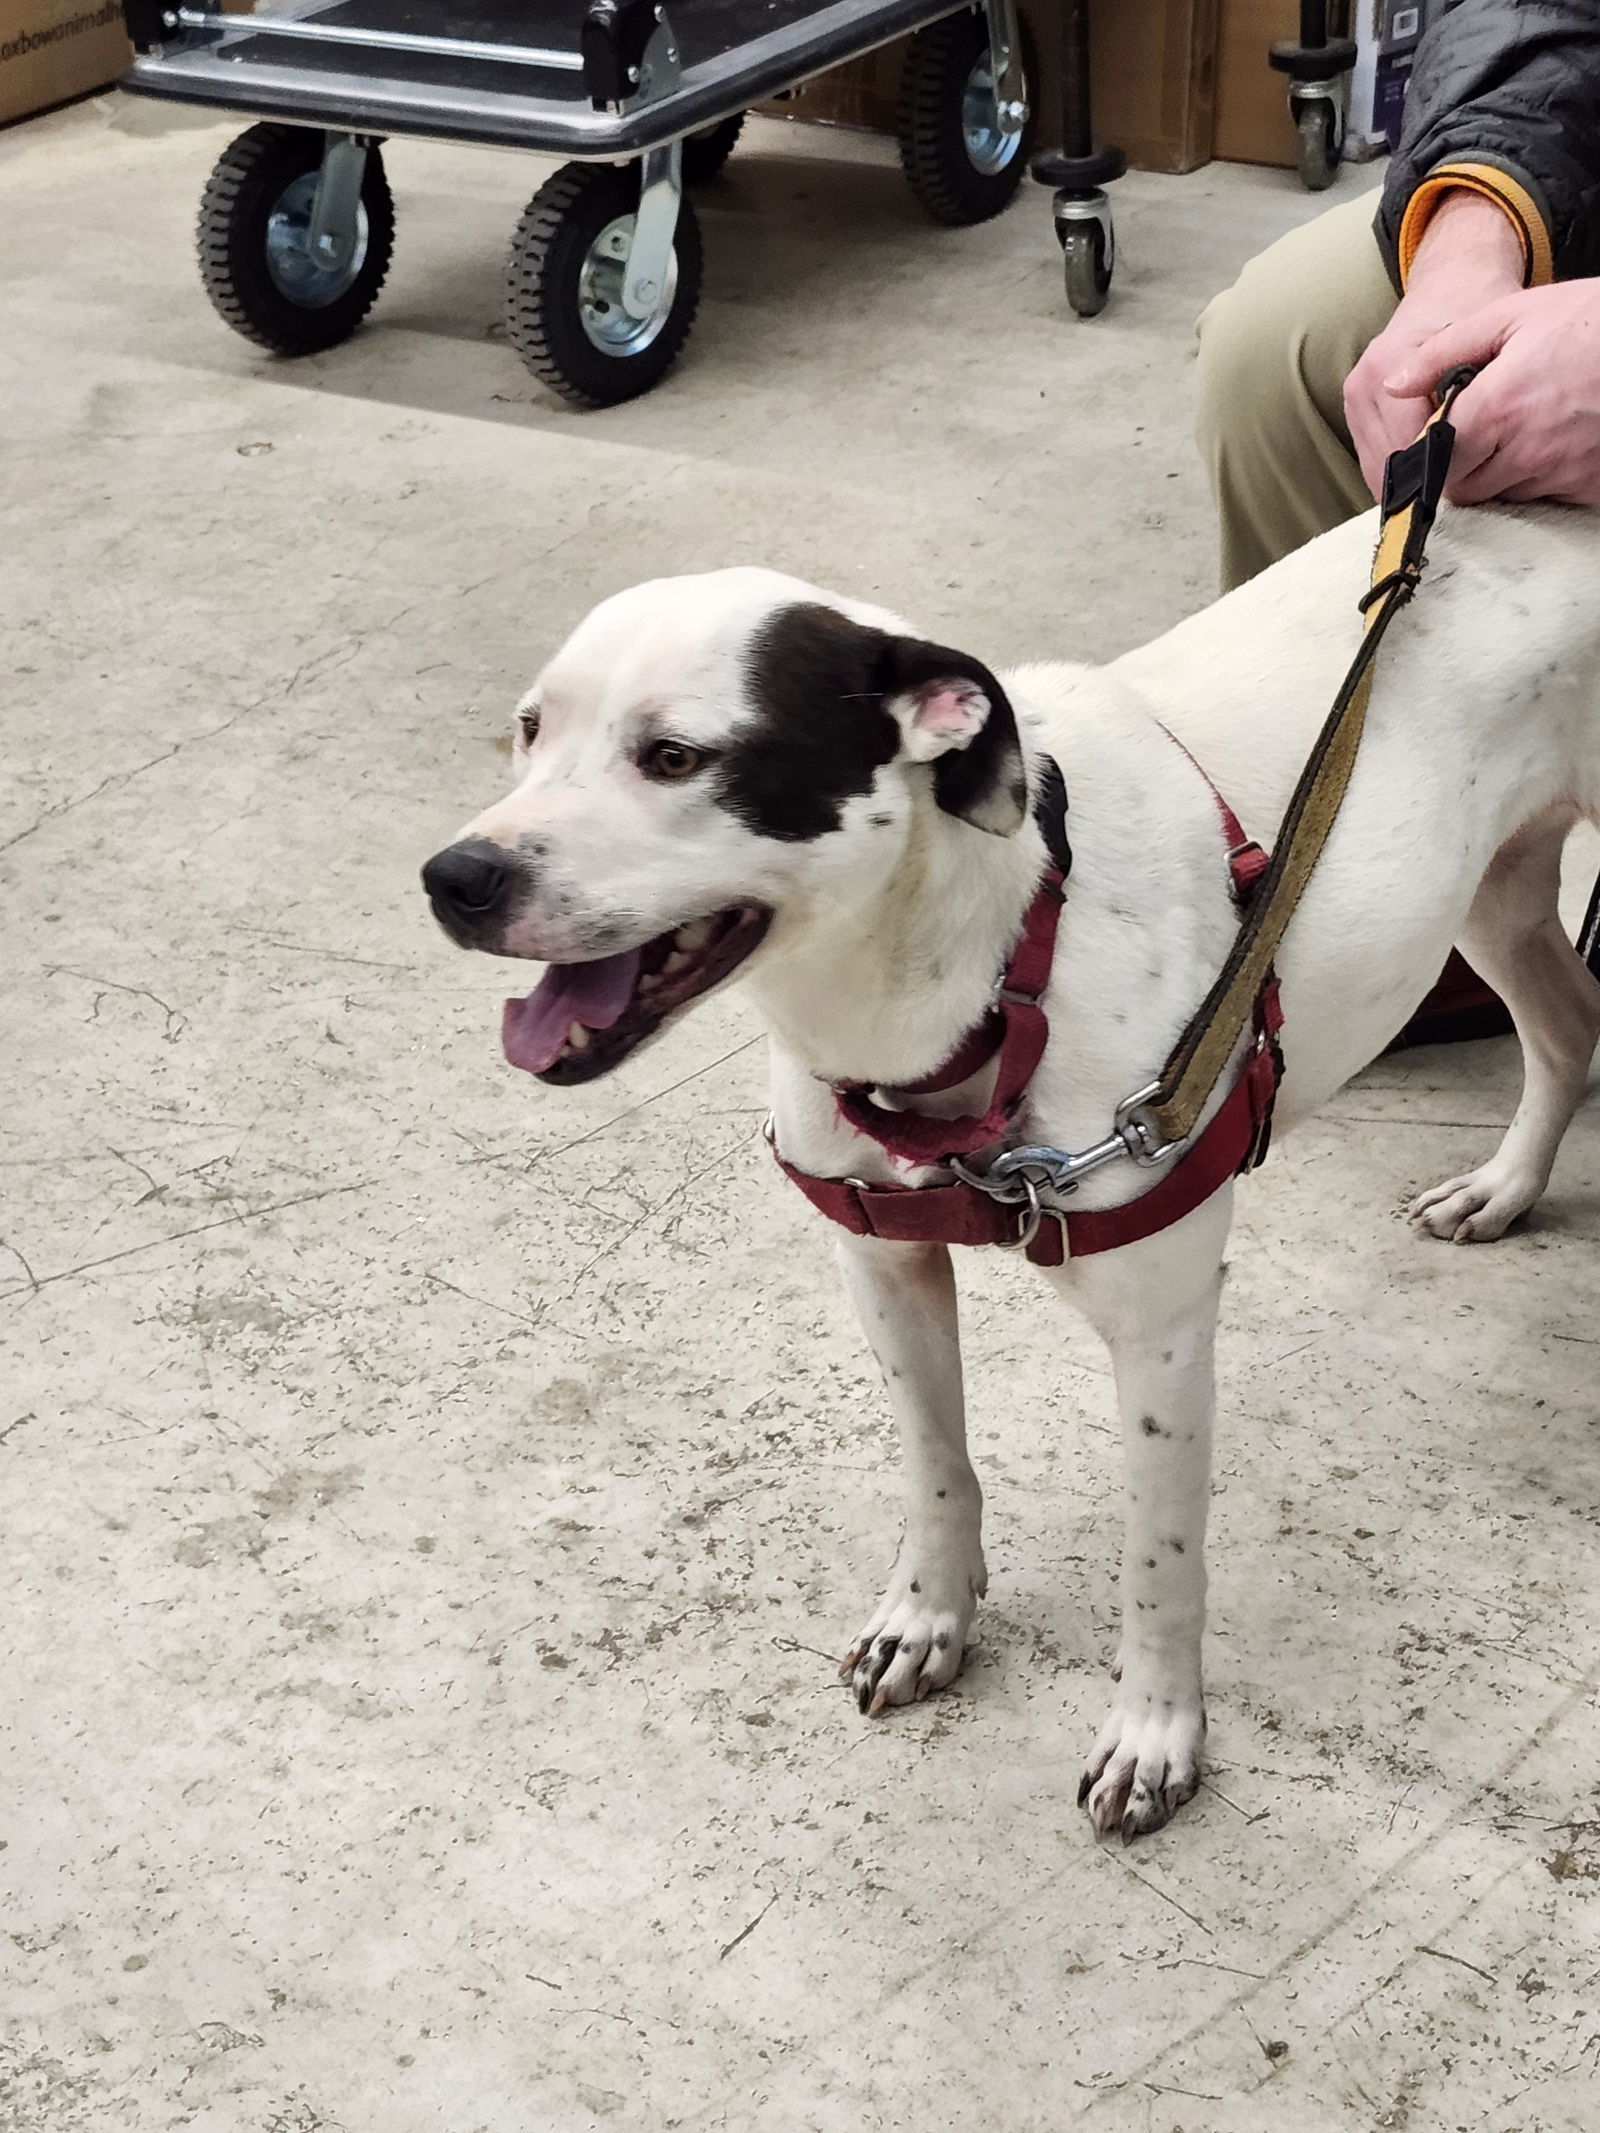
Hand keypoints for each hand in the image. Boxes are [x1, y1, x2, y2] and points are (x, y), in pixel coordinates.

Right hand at [1343, 188, 1524, 498]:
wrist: (1449, 286)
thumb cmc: (1473, 308)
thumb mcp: (1484, 338)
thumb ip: (1471, 388)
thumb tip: (1465, 451)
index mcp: (1389, 365)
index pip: (1407, 444)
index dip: (1440, 468)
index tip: (1470, 479)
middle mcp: (1363, 385)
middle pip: (1387, 464)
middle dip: (1424, 481)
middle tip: (1464, 485)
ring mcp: (1354, 401)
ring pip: (1377, 472)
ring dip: (1411, 482)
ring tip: (1449, 478)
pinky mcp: (1355, 414)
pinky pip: (1374, 463)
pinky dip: (1402, 474)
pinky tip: (1431, 468)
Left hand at [1383, 279, 1599, 503]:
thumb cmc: (1587, 319)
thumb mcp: (1512, 316)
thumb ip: (1443, 353)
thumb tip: (1394, 384)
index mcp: (1498, 408)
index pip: (1437, 463)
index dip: (1432, 453)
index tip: (1442, 435)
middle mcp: (1528, 450)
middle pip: (1467, 489)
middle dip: (1465, 466)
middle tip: (1486, 429)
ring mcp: (1563, 473)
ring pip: (1506, 494)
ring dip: (1504, 472)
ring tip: (1527, 427)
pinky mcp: (1591, 487)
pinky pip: (1548, 498)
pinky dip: (1544, 478)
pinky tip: (1557, 441)